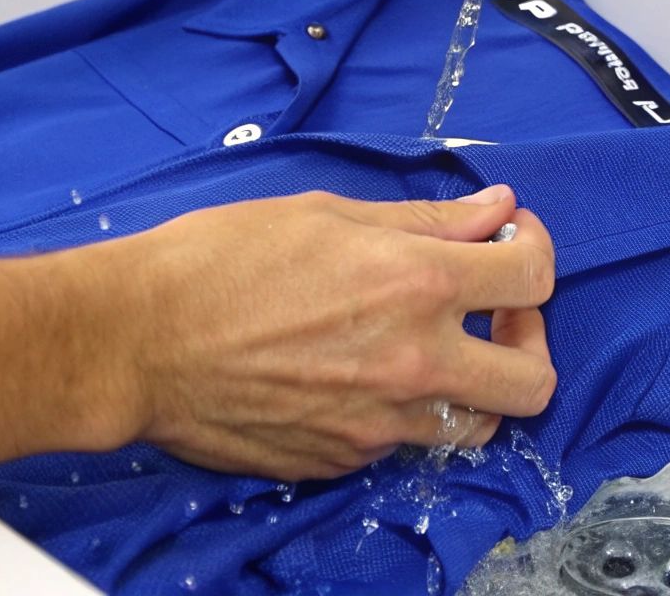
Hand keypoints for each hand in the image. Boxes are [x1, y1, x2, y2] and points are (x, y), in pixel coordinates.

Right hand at [92, 185, 555, 480]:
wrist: (134, 342)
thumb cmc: (214, 262)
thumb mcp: (326, 213)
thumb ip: (423, 219)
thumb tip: (493, 210)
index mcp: (416, 283)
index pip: (532, 278)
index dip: (534, 250)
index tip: (511, 240)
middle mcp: (414, 362)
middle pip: (535, 380)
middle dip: (529, 339)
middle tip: (493, 311)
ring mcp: (380, 423)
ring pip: (477, 425)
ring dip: (474, 386)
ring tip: (434, 348)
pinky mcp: (343, 459)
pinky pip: (402, 441)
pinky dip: (401, 409)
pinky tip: (359, 373)